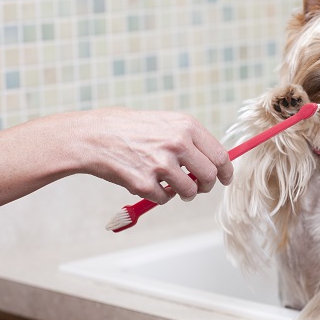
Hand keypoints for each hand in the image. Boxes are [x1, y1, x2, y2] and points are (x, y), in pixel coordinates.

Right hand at [78, 108, 233, 203]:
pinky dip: (158, 196)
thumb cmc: (129, 128)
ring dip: (182, 193)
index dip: (226, 172)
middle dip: (205, 186)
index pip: (220, 156)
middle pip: (209, 176)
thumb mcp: (165, 121)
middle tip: (197, 187)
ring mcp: (161, 164)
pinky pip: (164, 199)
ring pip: (189, 192)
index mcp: (186, 126)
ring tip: (168, 184)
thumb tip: (214, 161)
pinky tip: (147, 182)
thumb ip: (190, 140)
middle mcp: (177, 144)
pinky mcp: (144, 183)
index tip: (225, 179)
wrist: (92, 136)